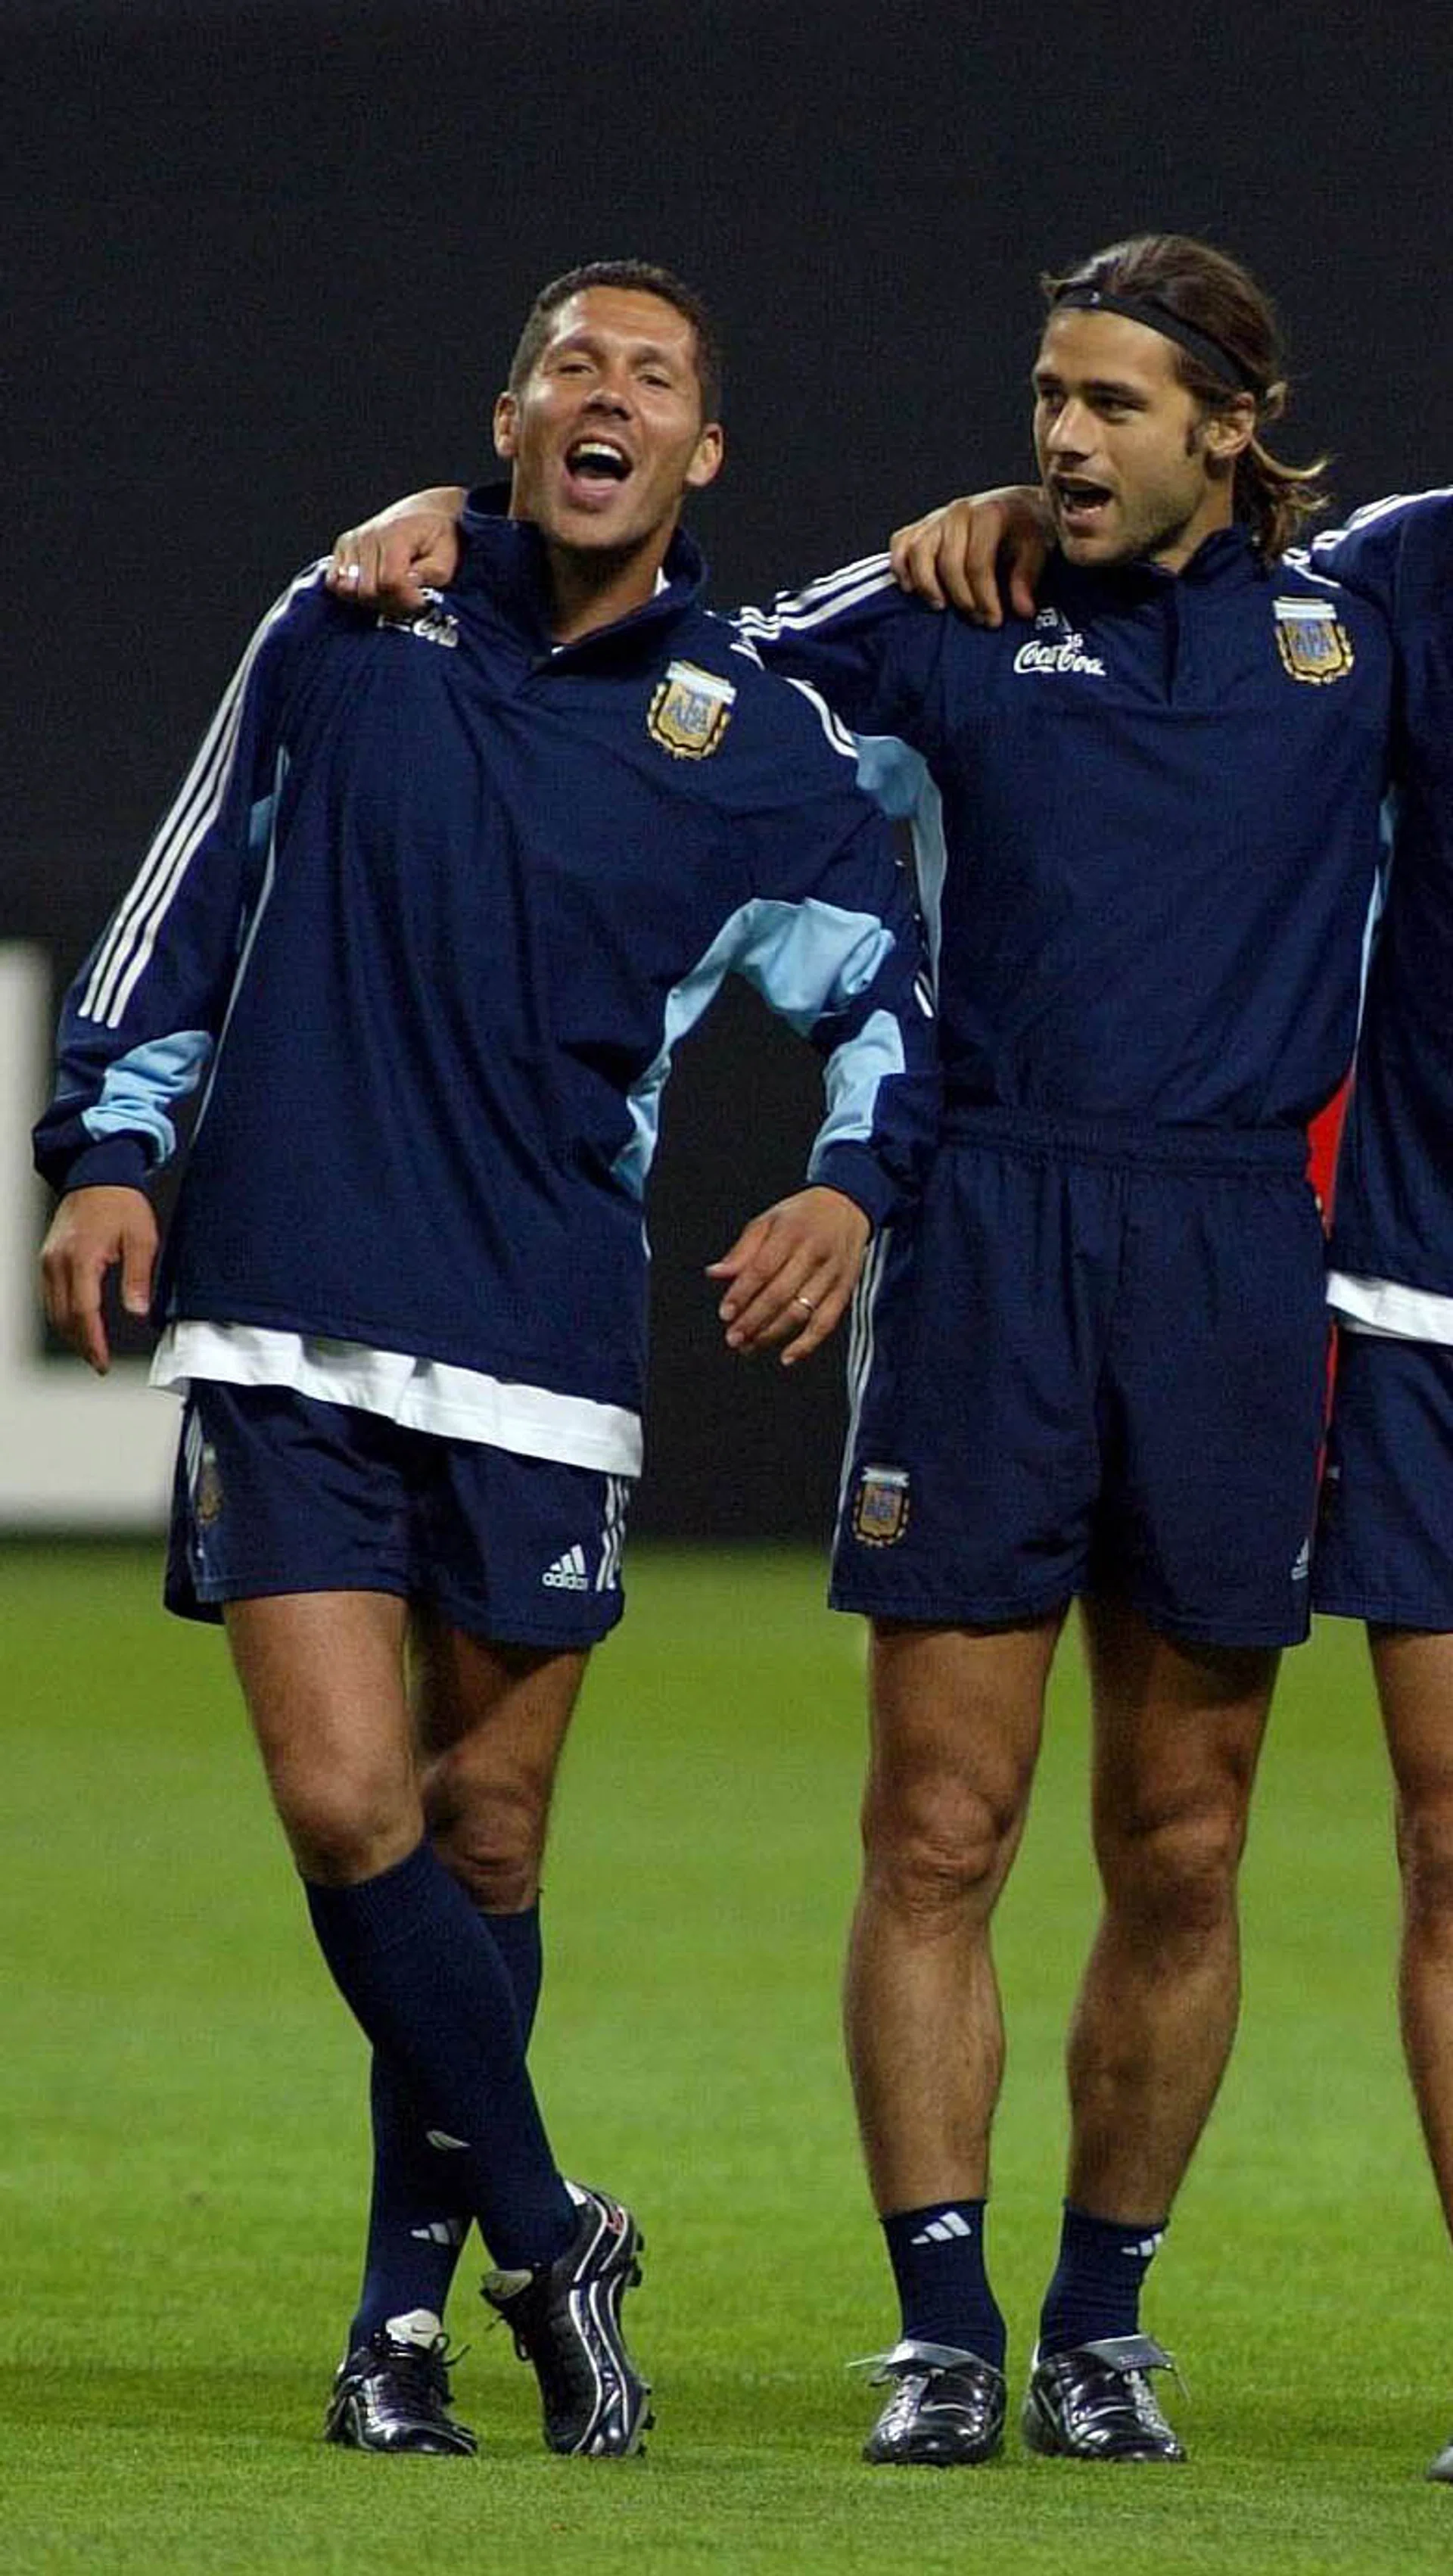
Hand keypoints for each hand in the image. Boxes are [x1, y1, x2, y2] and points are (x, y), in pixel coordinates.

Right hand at [40, 1186, 157, 1373]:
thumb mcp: (142, 1238)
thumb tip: (137, 1311)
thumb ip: (138, 1277)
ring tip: (90, 1349)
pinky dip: (61, 1315)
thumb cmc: (121, 1203)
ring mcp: (48, 1260)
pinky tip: (75, 1324)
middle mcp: (57, 1262)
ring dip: (69, 1333)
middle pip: (63, 1317)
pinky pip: (48, 1296)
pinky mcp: (47, 1258)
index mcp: (81, 1258)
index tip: (102, 1362)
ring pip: (52, 1310)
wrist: (98, 1174)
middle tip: (98, 1362)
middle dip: (81, 1344)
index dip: (93, 1342)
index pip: (83, 1313)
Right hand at [327, 485, 466, 612]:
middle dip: (389, 603)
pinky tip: (373, 589)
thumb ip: (431, 574)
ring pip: (349, 589)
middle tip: (408, 600)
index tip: (420, 600)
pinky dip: (351, 592)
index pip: (390, 582)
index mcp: (395, 535)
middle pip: (367, 590)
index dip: (405, 599)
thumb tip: (409, 585)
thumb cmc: (438, 536)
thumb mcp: (446, 557)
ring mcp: (352, 541)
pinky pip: (334, 582)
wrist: (424, 513)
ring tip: (392, 594)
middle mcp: (368, 536)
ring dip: (371, 600)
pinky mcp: (343, 547)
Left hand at [707, 1186, 870, 1367]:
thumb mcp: (768, 1221)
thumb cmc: (800, 1217)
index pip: (763, 1269)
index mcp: (791, 1232)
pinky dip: (808, 1343)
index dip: (742, 1294)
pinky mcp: (846, 1289)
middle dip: (753, 1320)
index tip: (725, 1314)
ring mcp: (833, 1273)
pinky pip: (827, 1322)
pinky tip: (787, 1357)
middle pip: (780, 1294)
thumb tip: (714, 1274)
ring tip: (750, 1347)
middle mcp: (814, 1253)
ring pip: (801, 1312)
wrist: (847, 1207)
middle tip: (733, 1338)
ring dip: (773, 1334)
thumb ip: (742, 1250)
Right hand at [888, 485, 1051, 624]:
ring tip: (941, 607)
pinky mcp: (922, 524)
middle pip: (948, 562)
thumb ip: (1027, 577)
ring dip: (926, 584)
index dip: (985, 597)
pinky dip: (900, 566)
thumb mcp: (1037, 548)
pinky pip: (901, 543)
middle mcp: (960, 511)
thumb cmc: (1026, 529)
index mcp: (990, 513)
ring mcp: (938, 517)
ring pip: (918, 551)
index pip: (979, 562)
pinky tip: (911, 588)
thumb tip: (1022, 610)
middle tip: (975, 619)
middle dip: (961, 597)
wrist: (1017, 506)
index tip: (993, 621)